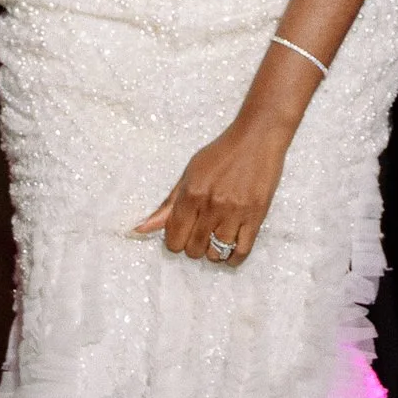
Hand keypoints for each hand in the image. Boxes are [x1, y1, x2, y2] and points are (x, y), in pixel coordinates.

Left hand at [135, 110, 292, 265]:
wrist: (257, 138)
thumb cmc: (221, 154)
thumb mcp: (189, 174)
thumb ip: (168, 205)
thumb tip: (140, 228)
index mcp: (191, 194)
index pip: (174, 238)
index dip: (176, 241)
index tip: (183, 234)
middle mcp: (211, 205)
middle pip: (194, 249)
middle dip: (194, 247)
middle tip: (201, 236)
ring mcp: (235, 212)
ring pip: (217, 253)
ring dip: (214, 252)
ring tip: (216, 241)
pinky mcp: (256, 215)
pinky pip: (242, 250)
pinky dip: (234, 259)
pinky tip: (231, 254)